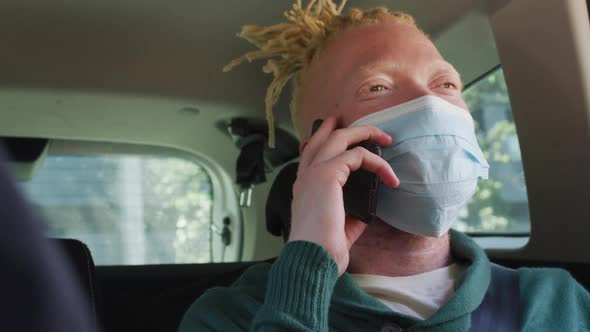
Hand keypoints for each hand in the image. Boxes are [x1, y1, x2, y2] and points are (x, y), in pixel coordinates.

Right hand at [288, 116, 398, 274]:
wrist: (313, 258)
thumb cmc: (323, 249)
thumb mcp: (340, 228)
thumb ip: (351, 214)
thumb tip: (366, 209)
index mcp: (304, 187)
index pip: (311, 153)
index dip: (326, 139)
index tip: (341, 132)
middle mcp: (305, 176)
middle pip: (322, 138)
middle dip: (343, 127)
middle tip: (366, 127)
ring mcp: (314, 172)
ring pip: (339, 138)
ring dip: (364, 134)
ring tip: (385, 139)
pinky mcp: (327, 174)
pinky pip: (358, 155)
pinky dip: (377, 163)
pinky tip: (389, 177)